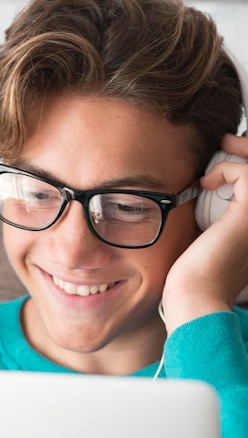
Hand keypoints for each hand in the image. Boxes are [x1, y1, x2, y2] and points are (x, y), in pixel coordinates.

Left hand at [162, 134, 247, 333]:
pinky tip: (207, 183)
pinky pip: (247, 174)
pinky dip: (227, 169)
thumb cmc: (199, 275)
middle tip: (226, 141)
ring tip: (219, 149)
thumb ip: (221, 215)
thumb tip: (208, 190)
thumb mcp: (214, 236)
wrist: (195, 296)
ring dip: (241, 153)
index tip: (225, 159)